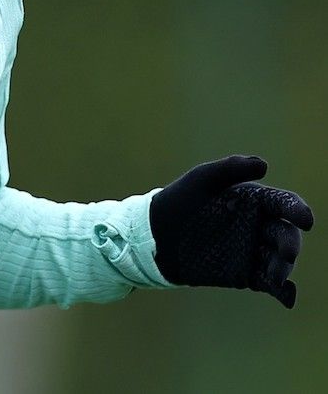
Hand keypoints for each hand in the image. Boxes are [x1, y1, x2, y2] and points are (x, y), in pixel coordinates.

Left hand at [150, 155, 313, 306]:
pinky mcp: (246, 273)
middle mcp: (258, 224)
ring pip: (281, 260)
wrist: (156, 236)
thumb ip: (231, 169)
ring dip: (284, 267)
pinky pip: (270, 283)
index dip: (297, 210)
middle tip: (286, 253)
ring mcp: (253, 250)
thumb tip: (264, 164)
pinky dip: (283, 291)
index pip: (283, 203)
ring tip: (275, 275)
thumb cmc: (179, 200)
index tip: (305, 219)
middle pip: (286, 233)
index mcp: (252, 200)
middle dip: (290, 243)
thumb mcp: (202, 180)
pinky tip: (286, 296)